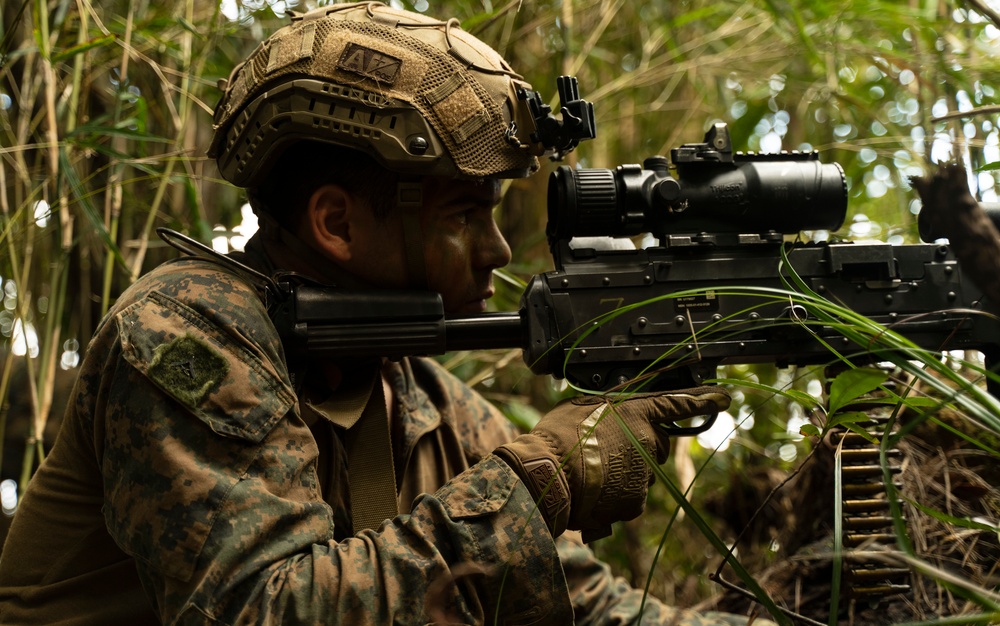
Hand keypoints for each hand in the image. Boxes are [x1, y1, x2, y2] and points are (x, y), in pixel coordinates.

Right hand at [494, 387, 729, 538]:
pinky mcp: (636, 501)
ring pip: (642, 474)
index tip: (723, 398)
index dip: (701, 401)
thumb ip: (608, 408)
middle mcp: (647, 441)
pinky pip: (632, 498)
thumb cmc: (558, 436)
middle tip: (605, 450)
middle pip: (655, 445)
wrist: (547, 475)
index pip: (675, 404)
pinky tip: (594, 491)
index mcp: (635, 413)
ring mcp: (644, 474)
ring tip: (591, 473)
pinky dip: (616, 497)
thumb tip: (613, 413)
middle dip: (638, 448)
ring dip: (624, 473)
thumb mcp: (581, 406)